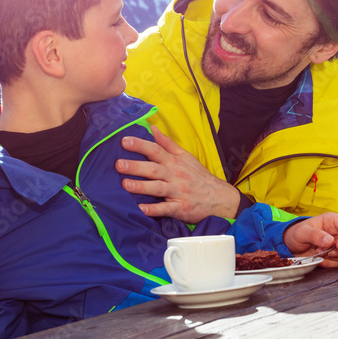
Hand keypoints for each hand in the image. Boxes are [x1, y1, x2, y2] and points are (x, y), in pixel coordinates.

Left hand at [118, 126, 240, 222]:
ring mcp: (178, 192)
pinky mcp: (180, 208)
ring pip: (158, 188)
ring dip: (142, 186)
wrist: (219, 198)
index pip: (156, 150)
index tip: (124, 141)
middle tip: (118, 164)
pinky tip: (141, 209)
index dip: (140, 145)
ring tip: (126, 185)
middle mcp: (175, 176)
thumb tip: (152, 128)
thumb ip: (167, 143)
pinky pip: (166, 209)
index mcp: (174, 162)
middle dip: (136, 166)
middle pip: (154, 169)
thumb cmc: (199, 177)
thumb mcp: (186, 157)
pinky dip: (154, 210)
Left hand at [283, 213, 337, 267]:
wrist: (292, 246)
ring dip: (336, 258)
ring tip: (320, 254)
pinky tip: (321, 260)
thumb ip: (315, 235)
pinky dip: (331, 264)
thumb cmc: (297, 234)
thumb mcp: (302, 232)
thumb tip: (330, 241)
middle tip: (330, 253)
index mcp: (334, 221)